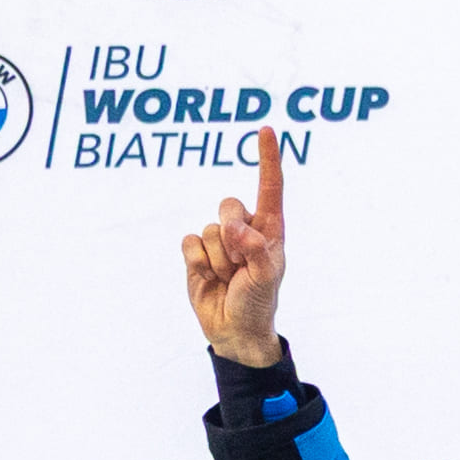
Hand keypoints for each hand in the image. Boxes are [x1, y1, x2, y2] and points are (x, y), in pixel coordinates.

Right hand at [179, 129, 285, 365]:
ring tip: (230, 278)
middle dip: (233, 235)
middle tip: (242, 265)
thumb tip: (234, 227)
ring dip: (219, 258)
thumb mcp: (266, 277)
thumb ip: (255, 248)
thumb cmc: (259, 302)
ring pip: (209, 229)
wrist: (234, 330)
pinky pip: (189, 241)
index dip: (267, 158)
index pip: (269, 187)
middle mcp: (243, 228)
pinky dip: (198, 262)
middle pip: (228, 204)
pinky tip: (210, 277)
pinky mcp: (196, 252)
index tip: (266, 130)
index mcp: (269, 229)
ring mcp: (218, 239)